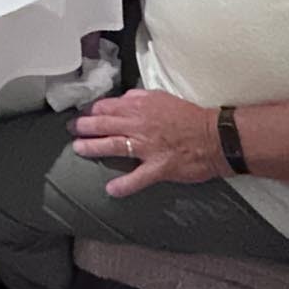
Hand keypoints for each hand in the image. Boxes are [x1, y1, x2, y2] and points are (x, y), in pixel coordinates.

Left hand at [67, 89, 229, 197]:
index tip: (84, 114)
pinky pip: (137, 178)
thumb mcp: (163, 98)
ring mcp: (147, 147)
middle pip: (104, 124)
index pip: (108, 106)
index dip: (93, 110)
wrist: (216, 137)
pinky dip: (124, 185)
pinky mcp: (158, 167)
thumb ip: (140, 98)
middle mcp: (139, 125)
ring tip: (78, 149)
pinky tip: (111, 190)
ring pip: (113, 146)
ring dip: (93, 148)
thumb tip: (122, 100)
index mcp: (140, 107)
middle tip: (72, 130)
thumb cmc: (190, 116)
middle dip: (84, 126)